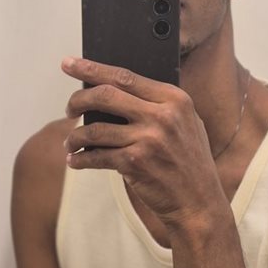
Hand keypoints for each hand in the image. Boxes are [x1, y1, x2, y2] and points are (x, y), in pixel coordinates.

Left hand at [62, 57, 226, 226]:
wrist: (199, 203)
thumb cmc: (189, 162)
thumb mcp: (186, 124)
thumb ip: (159, 105)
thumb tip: (113, 90)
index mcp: (174, 99)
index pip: (124, 76)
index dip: (91, 68)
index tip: (69, 64)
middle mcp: (162, 116)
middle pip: (104, 95)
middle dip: (77, 100)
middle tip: (69, 109)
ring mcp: (148, 140)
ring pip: (94, 129)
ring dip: (74, 136)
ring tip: (69, 142)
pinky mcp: (135, 163)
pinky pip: (96, 156)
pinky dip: (80, 159)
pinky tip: (75, 161)